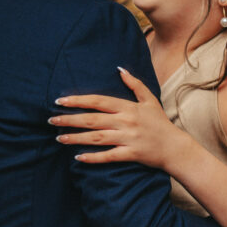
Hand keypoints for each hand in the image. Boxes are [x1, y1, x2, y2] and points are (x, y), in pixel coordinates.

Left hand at [49, 68, 184, 168]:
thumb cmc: (160, 123)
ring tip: (59, 138)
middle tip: (51, 119)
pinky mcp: (130, 154)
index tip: (60, 101)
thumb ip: (134, 84)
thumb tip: (120, 68)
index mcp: (127, 107)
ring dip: (76, 138)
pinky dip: (93, 158)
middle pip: (92, 119)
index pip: (98, 101)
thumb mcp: (150, 100)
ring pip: (96, 138)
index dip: (78, 100)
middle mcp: (126, 121)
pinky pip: (108, 156)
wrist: (175, 147)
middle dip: (69, 119)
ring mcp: (128, 138)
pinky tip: (78, 157)